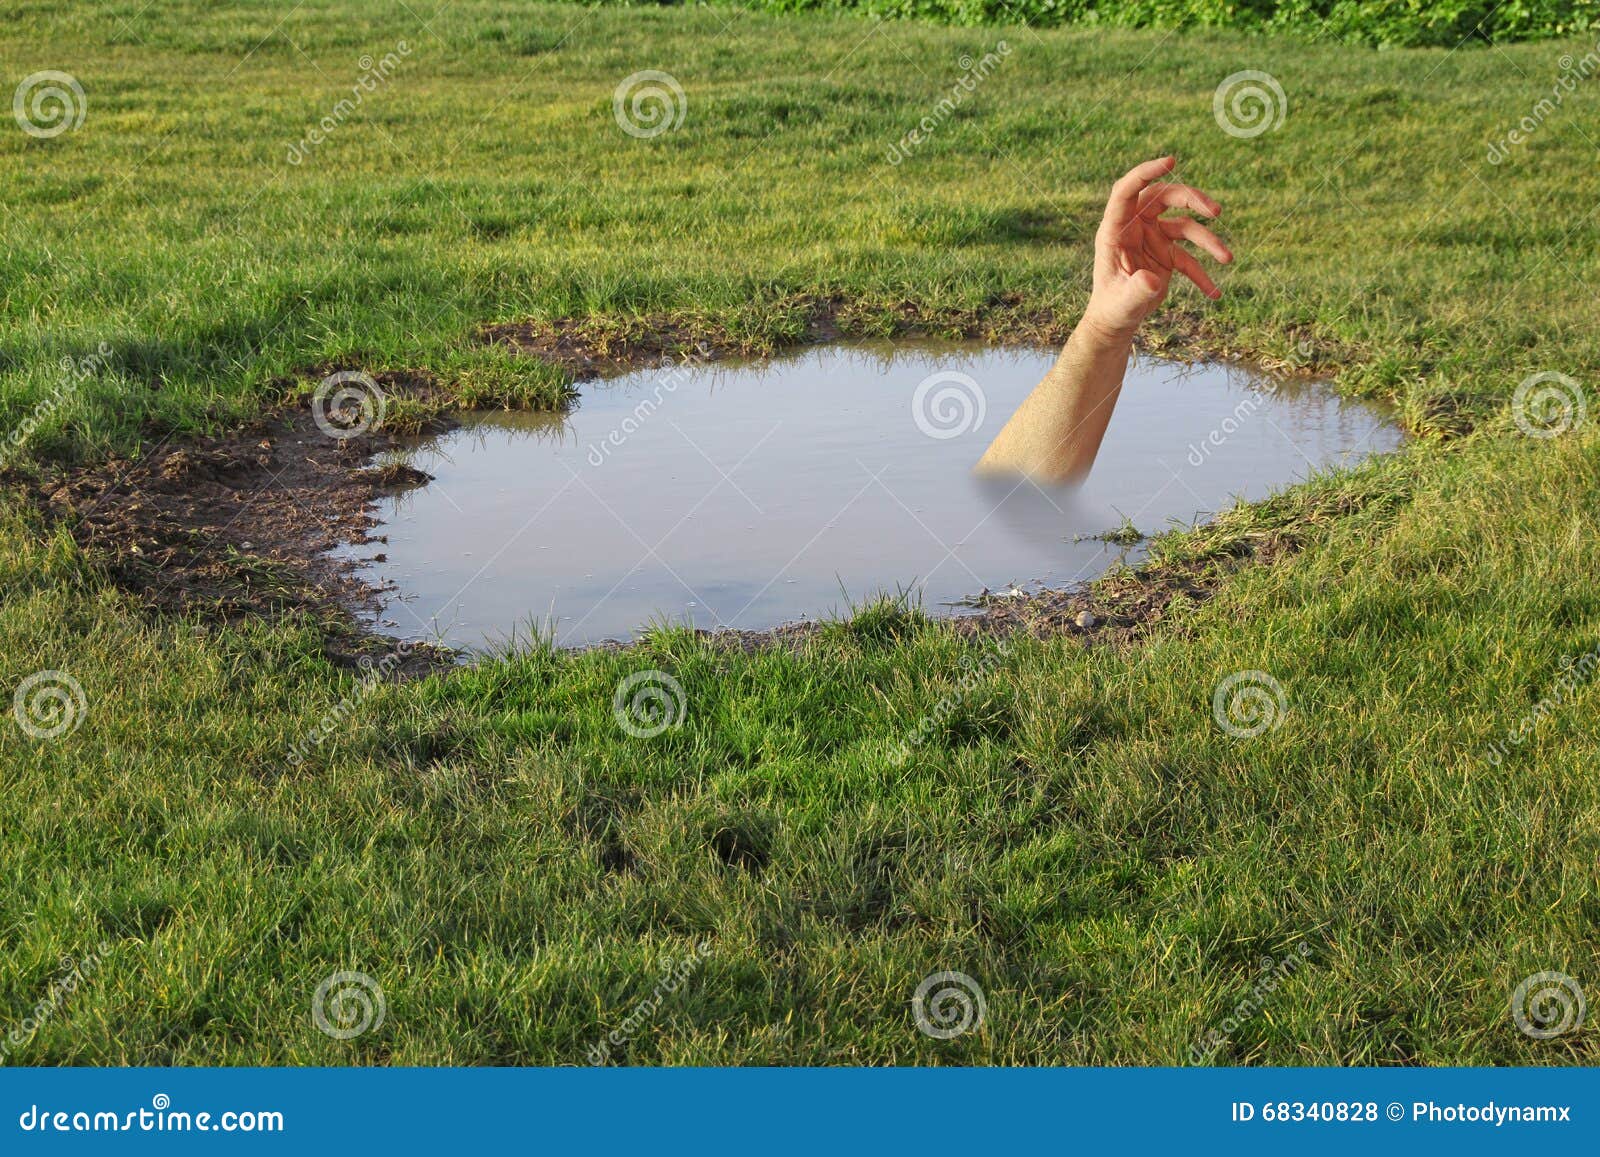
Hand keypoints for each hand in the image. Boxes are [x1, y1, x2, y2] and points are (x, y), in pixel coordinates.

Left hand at [1081, 155, 1231, 343]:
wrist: (1117, 319)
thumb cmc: (1112, 308)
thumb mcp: (1122, 302)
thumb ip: (1137, 290)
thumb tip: (1153, 281)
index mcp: (1115, 229)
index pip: (1126, 191)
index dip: (1145, 173)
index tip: (1170, 161)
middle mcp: (1135, 227)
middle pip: (1164, 198)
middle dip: (1192, 199)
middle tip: (1215, 211)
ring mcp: (1153, 238)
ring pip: (1185, 226)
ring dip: (1208, 240)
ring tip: (1227, 258)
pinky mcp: (1167, 254)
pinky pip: (1190, 258)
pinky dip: (1203, 274)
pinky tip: (1215, 293)